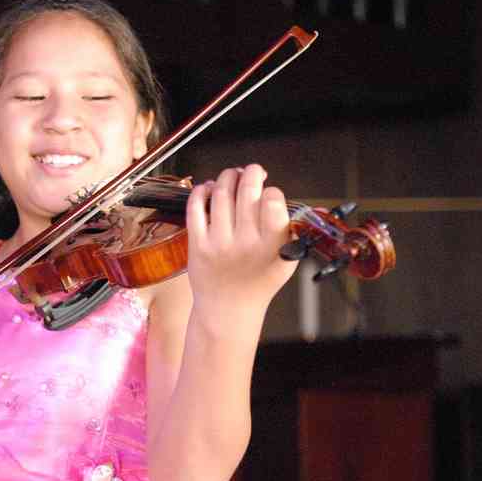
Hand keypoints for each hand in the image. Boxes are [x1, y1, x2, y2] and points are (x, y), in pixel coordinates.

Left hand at [185, 164, 297, 325]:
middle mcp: (244, 242)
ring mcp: (218, 242)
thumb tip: (274, 195)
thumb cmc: (258, 282)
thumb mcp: (286, 260)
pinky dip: (201, 191)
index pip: (273, 202)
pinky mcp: (197, 244)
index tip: (270, 193)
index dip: (271, 191)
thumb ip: (285, 230)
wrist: (228, 309)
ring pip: (221, 193)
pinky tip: (208, 187)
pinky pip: (195, 207)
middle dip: (251, 172)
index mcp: (271, 246)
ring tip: (232, 176)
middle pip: (246, 191)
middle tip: (253, 171)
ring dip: (227, 177)